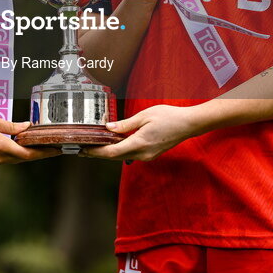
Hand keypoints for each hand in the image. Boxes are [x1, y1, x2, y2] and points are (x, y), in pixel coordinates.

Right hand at [0, 114, 59, 164]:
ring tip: (42, 145)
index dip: (44, 153)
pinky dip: (18, 152)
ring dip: (29, 154)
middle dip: (40, 153)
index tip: (56, 150)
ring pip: (17, 159)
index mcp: (2, 147)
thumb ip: (12, 125)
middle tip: (54, 147)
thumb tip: (27, 127)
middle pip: (25, 159)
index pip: (28, 154)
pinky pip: (8, 158)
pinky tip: (23, 145)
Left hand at [81, 104, 197, 161]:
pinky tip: (113, 144)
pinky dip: (120, 150)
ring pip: (123, 156)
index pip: (112, 152)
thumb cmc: (168, 116)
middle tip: (83, 149)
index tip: (84, 150)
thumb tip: (108, 128)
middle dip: (99, 154)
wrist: (188, 124)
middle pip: (115, 157)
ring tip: (95, 146)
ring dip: (109, 152)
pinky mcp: (151, 154)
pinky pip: (131, 154)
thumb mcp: (144, 115)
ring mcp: (148, 156)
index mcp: (139, 143)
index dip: (96, 152)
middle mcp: (143, 153)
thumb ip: (125, 124)